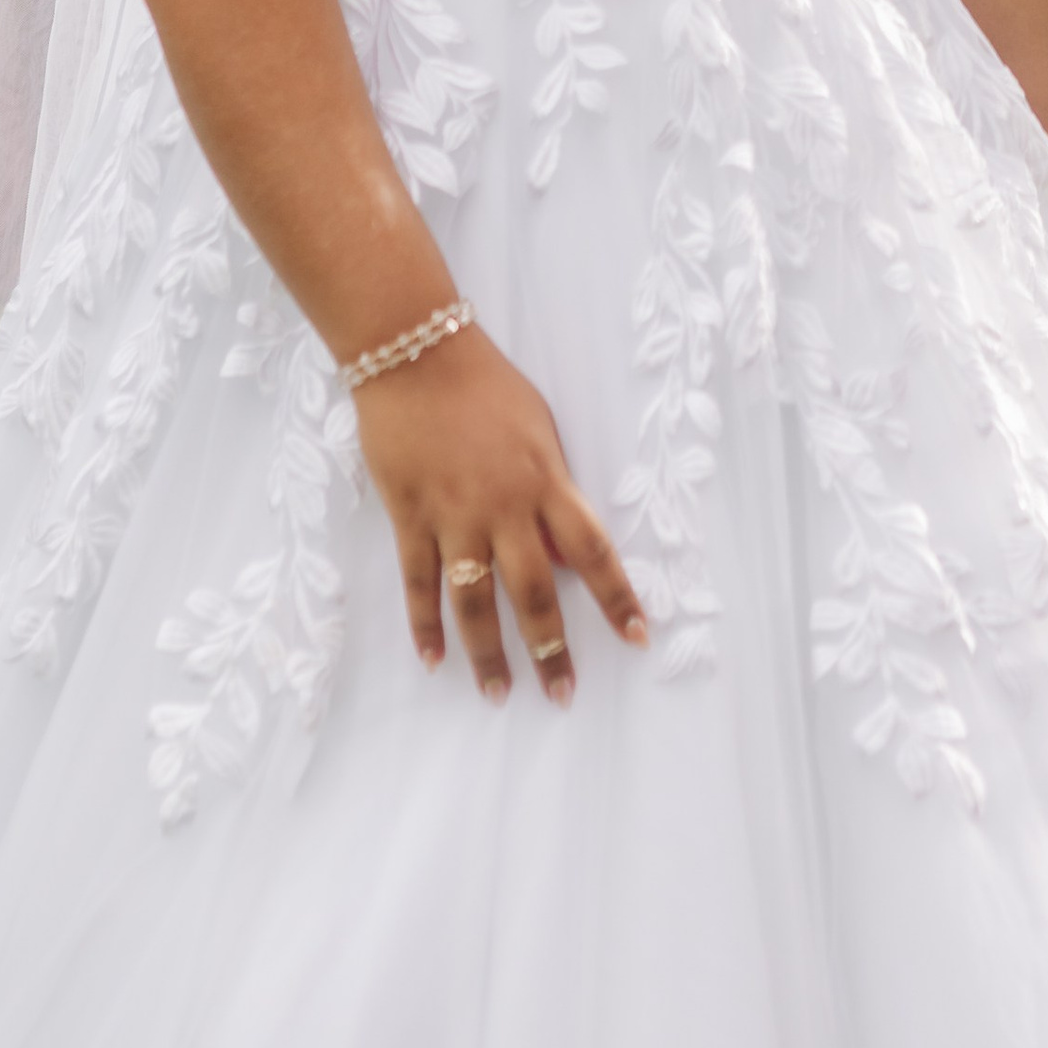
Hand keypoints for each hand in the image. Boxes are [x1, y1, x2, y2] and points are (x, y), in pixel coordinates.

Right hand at [353, 326, 646, 701]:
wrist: (416, 354)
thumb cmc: (486, 386)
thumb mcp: (539, 430)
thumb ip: (553, 492)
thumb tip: (568, 556)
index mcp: (545, 481)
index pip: (593, 550)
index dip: (617, 597)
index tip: (638, 637)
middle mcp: (503, 506)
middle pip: (534, 590)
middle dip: (551, 648)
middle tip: (561, 694)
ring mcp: (453, 515)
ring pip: (475, 600)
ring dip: (488, 654)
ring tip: (499, 694)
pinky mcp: (409, 517)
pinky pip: (419, 582)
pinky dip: (425, 625)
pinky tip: (433, 659)